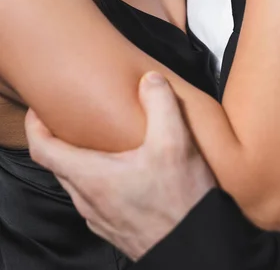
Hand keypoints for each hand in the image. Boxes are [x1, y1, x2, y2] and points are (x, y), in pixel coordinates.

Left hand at [25, 72, 215, 261]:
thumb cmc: (180, 202)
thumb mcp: (175, 143)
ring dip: (80, 160)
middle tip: (72, 118)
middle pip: (59, 165)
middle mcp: (88, 199)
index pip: (43, 150)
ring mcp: (100, 217)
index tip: (38, 109)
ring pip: (77, 183)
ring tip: (100, 141)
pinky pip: (95, 198)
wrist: (195, 249)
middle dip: (59, 139)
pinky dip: (98, 178)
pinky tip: (123, 171)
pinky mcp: (116, 227)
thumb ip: (161, 105)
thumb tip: (149, 80)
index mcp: (92, 177)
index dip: (35, 126)